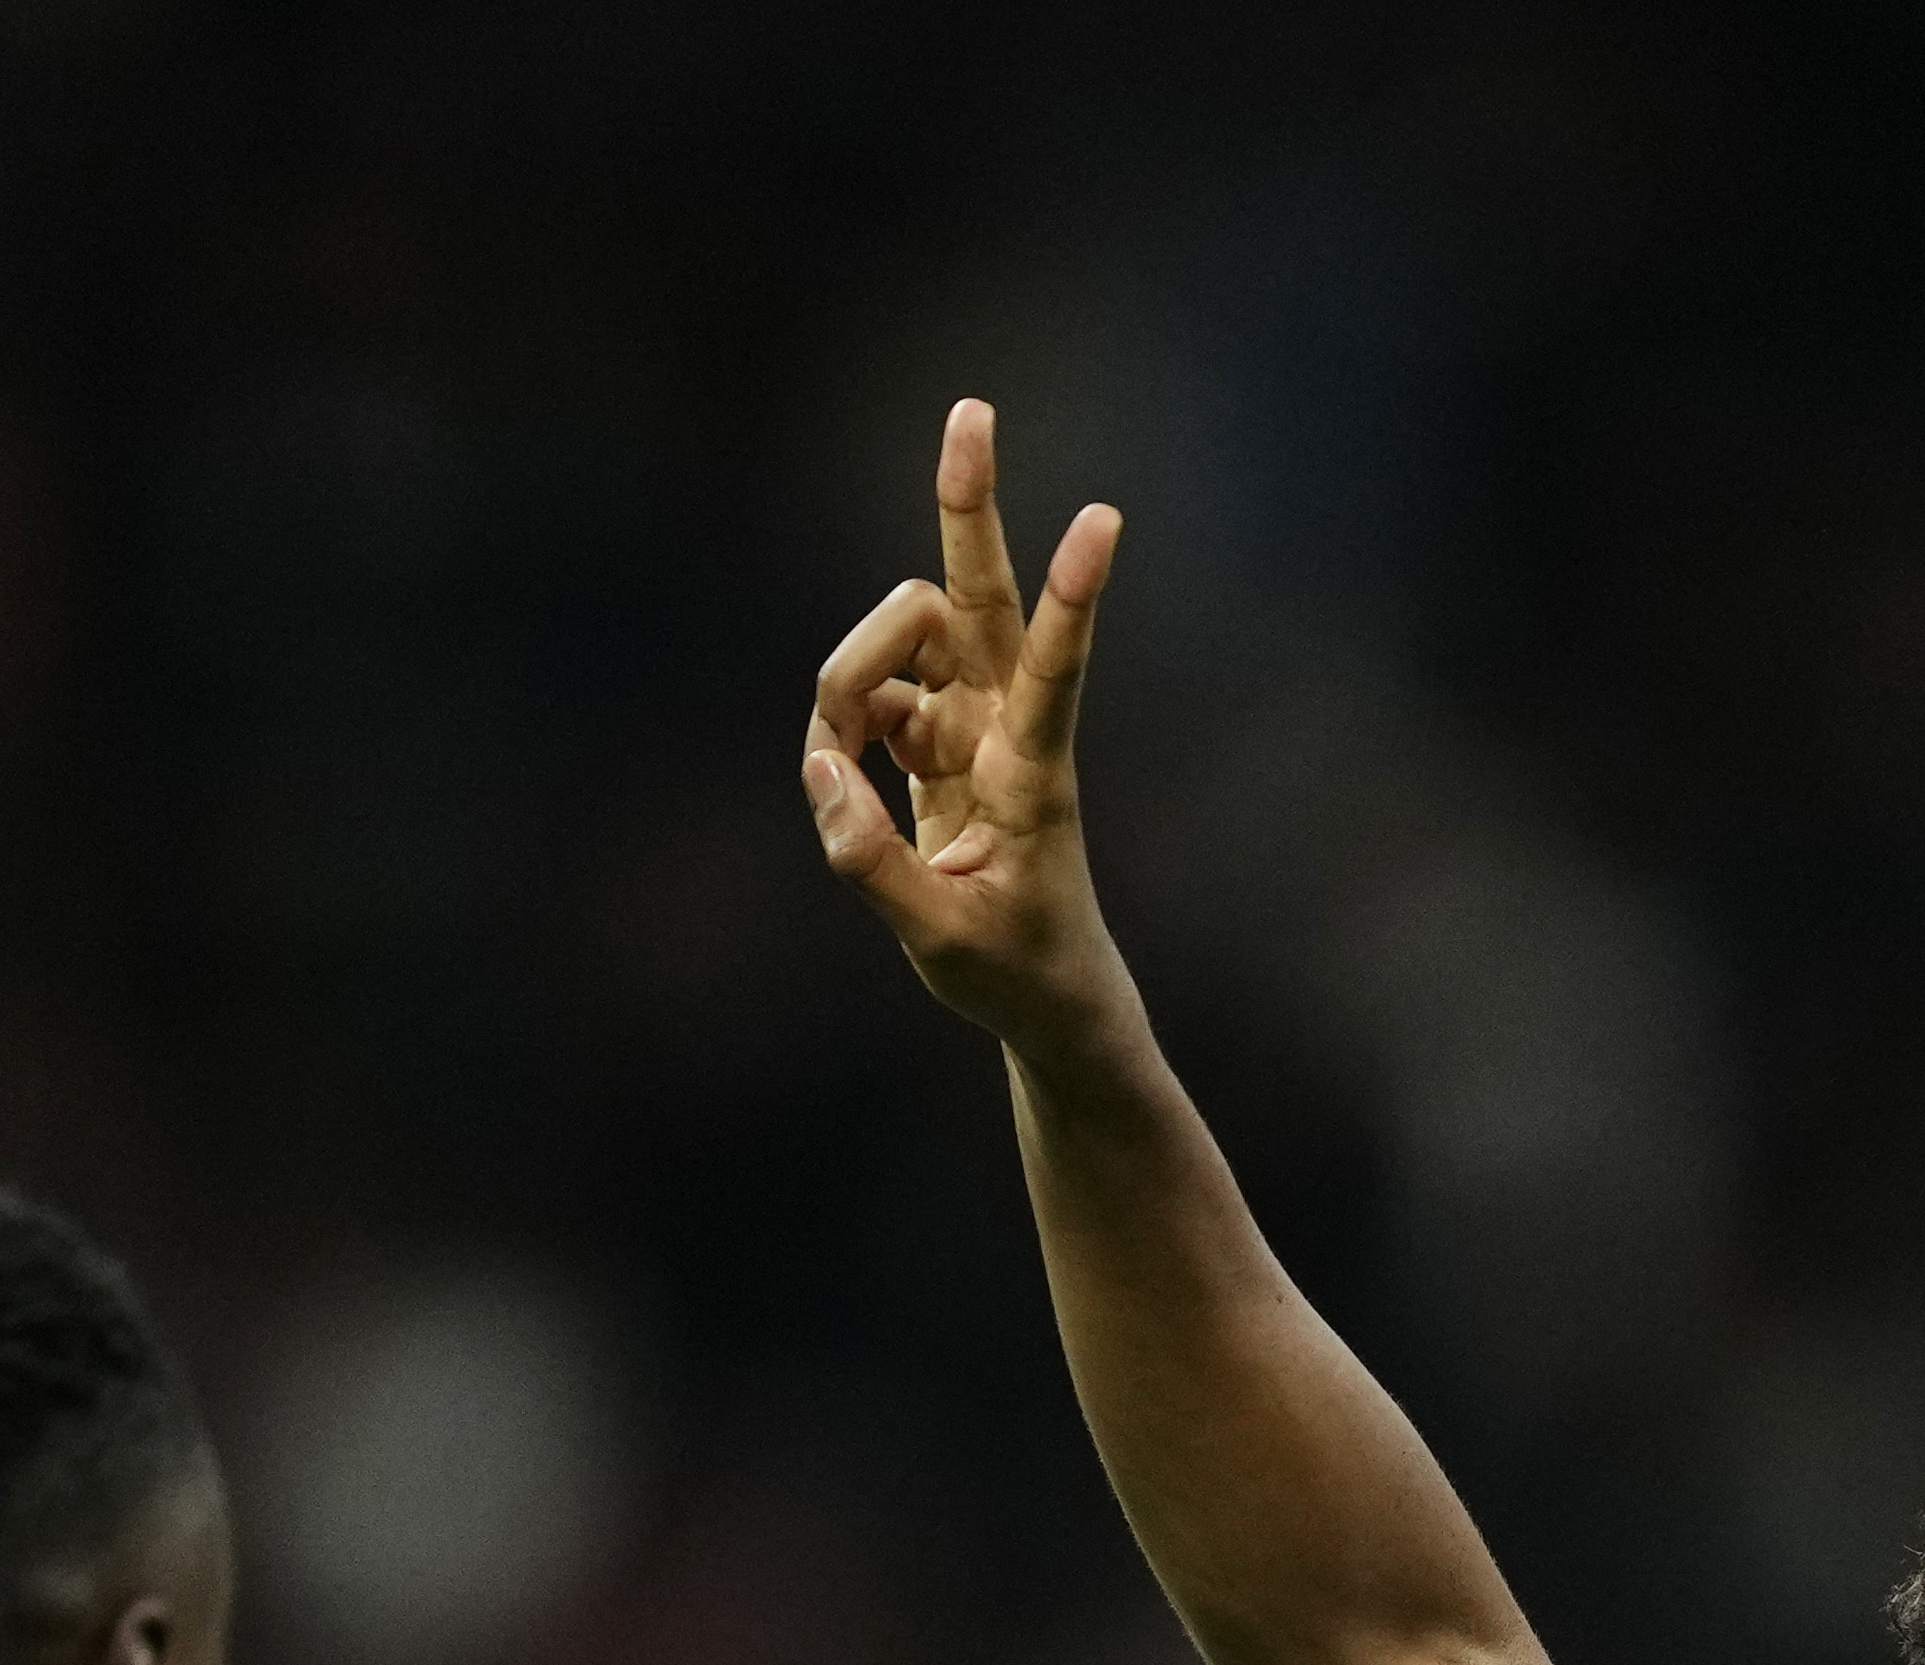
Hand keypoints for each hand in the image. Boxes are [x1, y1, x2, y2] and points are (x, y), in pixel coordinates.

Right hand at [804, 398, 1130, 1054]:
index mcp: (1035, 775)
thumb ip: (869, 861)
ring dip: (849, 674)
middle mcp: (1004, 727)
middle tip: (971, 409)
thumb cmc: (1014, 972)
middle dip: (967, 506)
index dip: (1071, 597)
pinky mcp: (936, 740)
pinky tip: (843, 778)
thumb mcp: (939, 942)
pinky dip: (837, 725)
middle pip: (975, 595)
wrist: (1044, 995)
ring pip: (901, 636)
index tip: (1105, 518)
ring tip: (838, 765)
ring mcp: (968, 725)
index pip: (1055, 671)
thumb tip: (819, 766)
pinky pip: (866, 697)